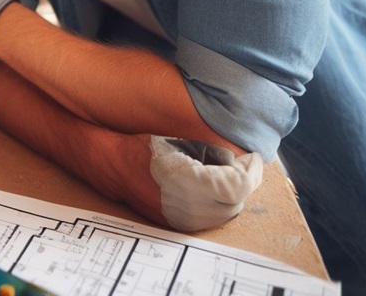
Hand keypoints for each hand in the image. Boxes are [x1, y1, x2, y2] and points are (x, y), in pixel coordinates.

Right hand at [149, 136, 263, 230]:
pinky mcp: (175, 225)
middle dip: (242, 184)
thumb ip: (211, 153)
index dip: (250, 173)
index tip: (253, 160)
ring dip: (231, 196)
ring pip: (222, 215)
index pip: (236, 187)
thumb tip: (237, 161)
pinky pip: (207, 218)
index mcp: (187, 183)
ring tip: (228, 175)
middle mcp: (185, 208)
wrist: (112, 165)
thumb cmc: (143, 147)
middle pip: (233, 204)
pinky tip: (212, 188)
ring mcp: (179, 221)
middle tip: (242, 165)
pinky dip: (216, 204)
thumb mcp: (179, 141)